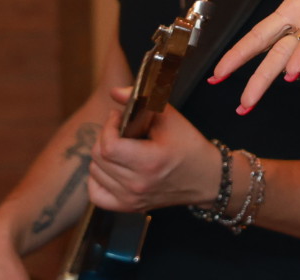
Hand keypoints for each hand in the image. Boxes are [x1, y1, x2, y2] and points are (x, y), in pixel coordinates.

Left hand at [87, 91, 217, 213]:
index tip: (118, 117)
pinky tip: (110, 168)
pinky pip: (96, 195)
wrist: (205, 178)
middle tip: (120, 128)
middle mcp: (137, 185)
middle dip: (105, 136)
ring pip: (95, 173)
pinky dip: (98, 179)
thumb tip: (114, 91)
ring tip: (120, 147)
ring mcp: (131, 200)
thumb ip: (142, 101)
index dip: (108, 127)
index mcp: (149, 162)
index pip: (109, 146)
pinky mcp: (129, 207)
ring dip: (102, 156)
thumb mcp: (171, 118)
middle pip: (98, 157)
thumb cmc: (189, 147)